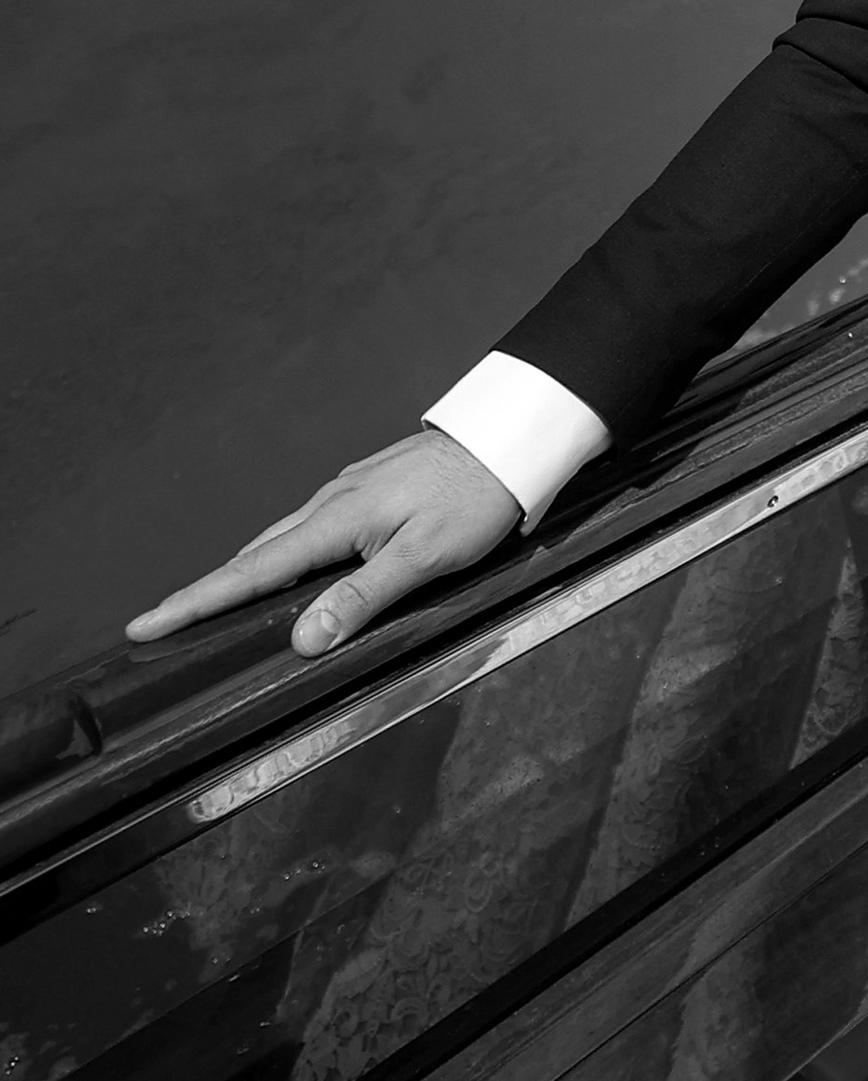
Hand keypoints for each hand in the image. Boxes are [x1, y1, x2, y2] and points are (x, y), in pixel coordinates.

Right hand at [126, 429, 522, 659]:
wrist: (508, 442)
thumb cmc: (474, 498)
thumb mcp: (425, 555)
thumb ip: (365, 597)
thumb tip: (304, 638)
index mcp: (336, 520)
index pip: (252, 571)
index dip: (196, 601)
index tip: (147, 624)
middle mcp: (331, 503)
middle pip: (255, 556)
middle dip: (204, 592)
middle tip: (161, 624)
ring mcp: (347, 493)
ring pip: (281, 540)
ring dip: (242, 574)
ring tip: (209, 606)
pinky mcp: (367, 490)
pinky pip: (309, 530)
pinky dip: (281, 555)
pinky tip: (286, 571)